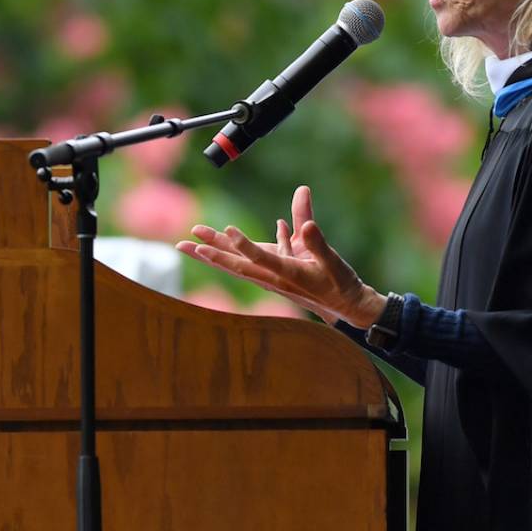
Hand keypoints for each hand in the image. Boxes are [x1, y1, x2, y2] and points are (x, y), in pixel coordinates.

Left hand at [176, 185, 387, 327]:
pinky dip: (235, 250)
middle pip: (236, 264)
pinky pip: (249, 262)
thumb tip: (305, 224)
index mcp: (288, 274)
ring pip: (237, 264)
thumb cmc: (341, 284)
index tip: (228, 229)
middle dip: (211, 253)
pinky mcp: (274, 275)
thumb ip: (317, 242)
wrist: (347, 306)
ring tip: (190, 243)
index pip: (260, 258)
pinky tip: (230, 234)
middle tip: (184, 243)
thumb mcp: (333, 262)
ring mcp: (271, 278)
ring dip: (214, 253)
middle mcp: (274, 278)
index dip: (244, 245)